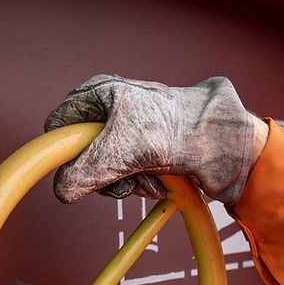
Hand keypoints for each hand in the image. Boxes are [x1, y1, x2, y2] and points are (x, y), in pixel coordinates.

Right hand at [44, 75, 267, 204]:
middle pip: (84, 154)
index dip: (65, 151)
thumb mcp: (123, 150)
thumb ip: (86, 171)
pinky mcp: (148, 151)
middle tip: (124, 175)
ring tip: (152, 175)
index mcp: (99, 94)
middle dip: (106, 173)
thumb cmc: (179, 129)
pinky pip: (131, 175)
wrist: (224, 141)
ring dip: (129, 182)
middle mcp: (112, 109)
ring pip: (109, 170)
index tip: (79, 169)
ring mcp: (131, 131)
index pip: (59, 125)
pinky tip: (163, 179)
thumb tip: (63, 190)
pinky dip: (145, 183)